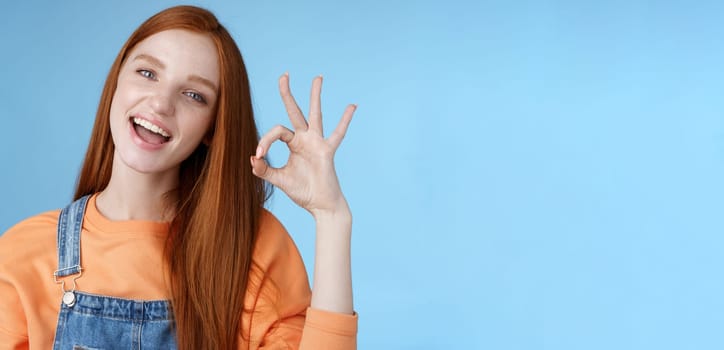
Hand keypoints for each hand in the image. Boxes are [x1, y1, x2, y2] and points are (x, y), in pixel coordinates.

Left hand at [250, 73, 355, 217]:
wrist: (320, 205)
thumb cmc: (302, 191)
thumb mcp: (279, 179)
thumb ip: (264, 170)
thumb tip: (252, 158)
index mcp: (293, 144)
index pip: (277, 131)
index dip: (265, 140)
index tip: (259, 154)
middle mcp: (305, 139)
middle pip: (294, 111)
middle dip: (287, 93)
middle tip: (284, 75)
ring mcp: (317, 143)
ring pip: (315, 115)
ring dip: (315, 96)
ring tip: (317, 77)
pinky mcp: (327, 151)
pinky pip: (338, 133)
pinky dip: (345, 120)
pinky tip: (352, 106)